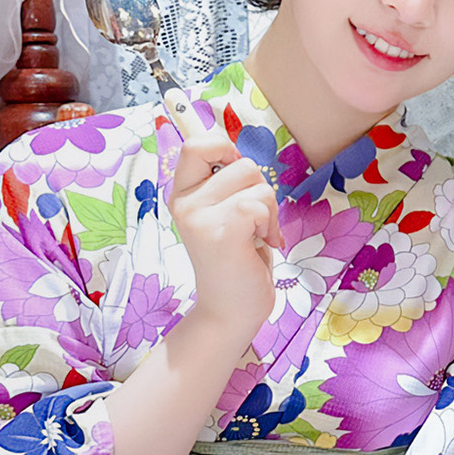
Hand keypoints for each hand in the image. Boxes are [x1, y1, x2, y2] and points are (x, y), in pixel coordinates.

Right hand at [166, 130, 283, 337]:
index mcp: (183, 192)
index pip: (196, 143)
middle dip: (260, 187)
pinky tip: (261, 245)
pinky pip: (259, 203)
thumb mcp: (227, 212)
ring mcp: (198, 216)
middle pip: (240, 160)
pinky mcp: (219, 232)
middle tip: (252, 221)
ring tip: (256, 235)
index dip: (224, 149)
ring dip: (268, 209)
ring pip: (255, 181)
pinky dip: (270, 224)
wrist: (230, 311)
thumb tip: (235, 149)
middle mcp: (184, 201)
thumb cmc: (238, 259)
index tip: (236, 178)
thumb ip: (228, 183)